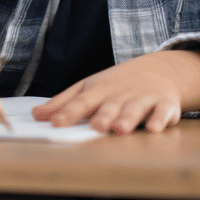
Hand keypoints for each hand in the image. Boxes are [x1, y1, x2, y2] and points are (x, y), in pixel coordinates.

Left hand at [33, 48, 199, 134]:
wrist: (158, 69)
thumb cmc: (116, 84)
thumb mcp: (88, 88)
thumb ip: (64, 103)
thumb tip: (36, 115)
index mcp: (99, 90)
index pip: (82, 101)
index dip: (69, 112)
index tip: (56, 123)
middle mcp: (120, 94)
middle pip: (110, 105)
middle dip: (103, 116)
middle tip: (95, 126)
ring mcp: (143, 98)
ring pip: (134, 109)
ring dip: (127, 119)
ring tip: (120, 129)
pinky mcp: (164, 104)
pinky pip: (163, 112)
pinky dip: (159, 119)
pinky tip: (153, 128)